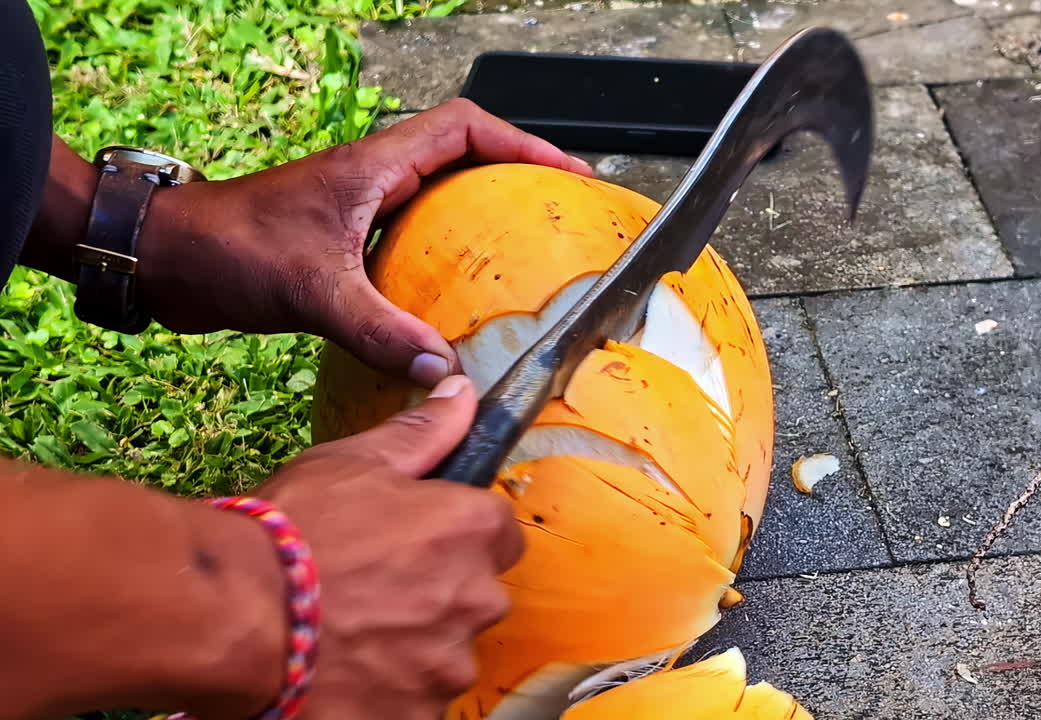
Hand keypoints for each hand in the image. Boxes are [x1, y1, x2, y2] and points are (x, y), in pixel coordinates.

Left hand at [136, 99, 592, 386]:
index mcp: (372, 166)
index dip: (522, 145)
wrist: (162, 259)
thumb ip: (380, 329)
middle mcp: (371, 180)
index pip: (463, 129)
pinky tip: (459, 298)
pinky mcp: (344, 243)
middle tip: (556, 212)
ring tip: (526, 251)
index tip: (566, 176)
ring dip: (481, 213)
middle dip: (514, 176)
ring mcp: (358, 210)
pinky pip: (412, 238)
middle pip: (462, 157)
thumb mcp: (312, 289)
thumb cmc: (226, 250)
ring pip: (438, 197)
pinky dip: (445, 256)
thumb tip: (445, 370)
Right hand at [248, 374, 522, 718]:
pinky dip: (390, 690)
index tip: (421, 540)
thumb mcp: (354, 463)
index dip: (461, 534)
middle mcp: (476, 598)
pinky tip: (344, 670)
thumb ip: (422, 433)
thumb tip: (463, 393)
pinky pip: (417, 699)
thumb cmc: (294, 530)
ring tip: (350, 632)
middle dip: (440, 591)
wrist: (233, 615)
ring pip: (447, 652)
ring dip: (414, 645)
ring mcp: (447, 665)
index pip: (500, 533)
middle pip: (477, 594)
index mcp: (471, 530)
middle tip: (373, 587)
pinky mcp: (416, 715)